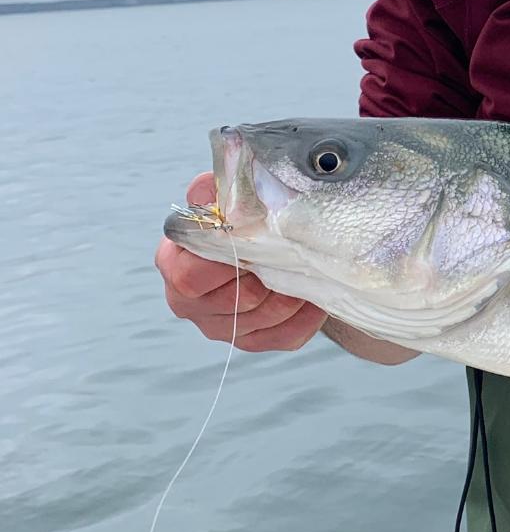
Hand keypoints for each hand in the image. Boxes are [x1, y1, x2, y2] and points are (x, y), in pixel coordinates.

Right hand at [155, 172, 327, 352]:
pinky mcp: (250, 341)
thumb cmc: (231, 218)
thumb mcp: (220, 196)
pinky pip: (284, 337)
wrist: (254, 244)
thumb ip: (214, 190)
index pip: (192, 277)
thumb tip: (221, 191)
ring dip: (291, 294)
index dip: (229, 260)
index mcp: (173, 265)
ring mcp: (218, 327)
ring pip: (264, 319)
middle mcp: (188, 303)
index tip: (256, 240)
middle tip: (292, 253)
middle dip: (269, 276)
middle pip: (236, 301)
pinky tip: (314, 295)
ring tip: (305, 269)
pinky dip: (306, 317)